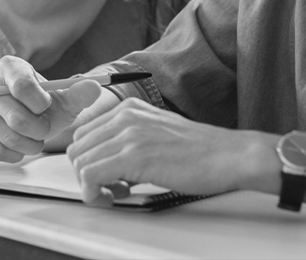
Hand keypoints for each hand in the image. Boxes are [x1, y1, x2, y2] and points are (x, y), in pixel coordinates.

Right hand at [0, 55, 101, 162]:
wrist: (32, 120)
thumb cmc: (47, 107)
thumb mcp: (67, 99)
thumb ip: (81, 93)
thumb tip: (95, 87)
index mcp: (10, 66)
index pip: (23, 86)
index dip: (41, 104)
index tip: (47, 107)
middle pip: (16, 117)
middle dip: (39, 129)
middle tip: (44, 129)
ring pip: (6, 135)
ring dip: (28, 144)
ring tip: (34, 139)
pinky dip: (11, 154)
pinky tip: (18, 150)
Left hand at [66, 98, 279, 204]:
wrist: (228, 156)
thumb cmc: (200, 151)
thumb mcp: (157, 133)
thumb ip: (130, 140)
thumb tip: (108, 163)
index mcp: (129, 108)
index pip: (84, 132)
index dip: (89, 159)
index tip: (104, 175)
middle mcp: (125, 116)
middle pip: (77, 147)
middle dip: (86, 173)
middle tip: (109, 187)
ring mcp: (129, 134)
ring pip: (80, 162)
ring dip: (91, 185)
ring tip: (116, 193)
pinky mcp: (133, 156)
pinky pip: (90, 177)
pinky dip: (94, 194)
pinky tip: (114, 197)